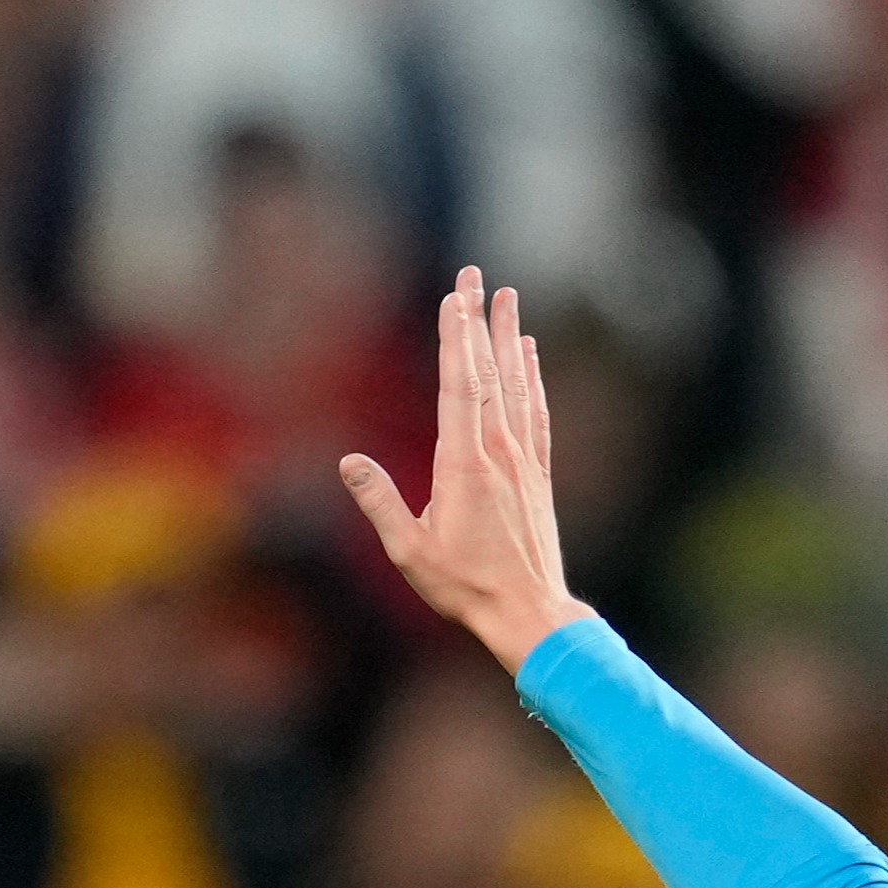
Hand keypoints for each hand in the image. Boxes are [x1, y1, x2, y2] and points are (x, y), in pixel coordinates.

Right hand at [335, 270, 588, 670]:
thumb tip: (348, 463)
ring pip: (517, 385)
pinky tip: (529, 354)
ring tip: (506, 295)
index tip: (454, 297)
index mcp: (463, 465)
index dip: (455, 339)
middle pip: (488, 373)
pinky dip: (533, 378)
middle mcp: (498, 453)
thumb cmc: (466, 587)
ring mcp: (523, 461)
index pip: (459, 387)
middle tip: (474, 274)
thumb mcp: (410, 552)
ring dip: (509, 337)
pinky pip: (536, 413)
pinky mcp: (538, 475)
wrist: (530, 613)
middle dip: (478, 320)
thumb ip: (381, 503)